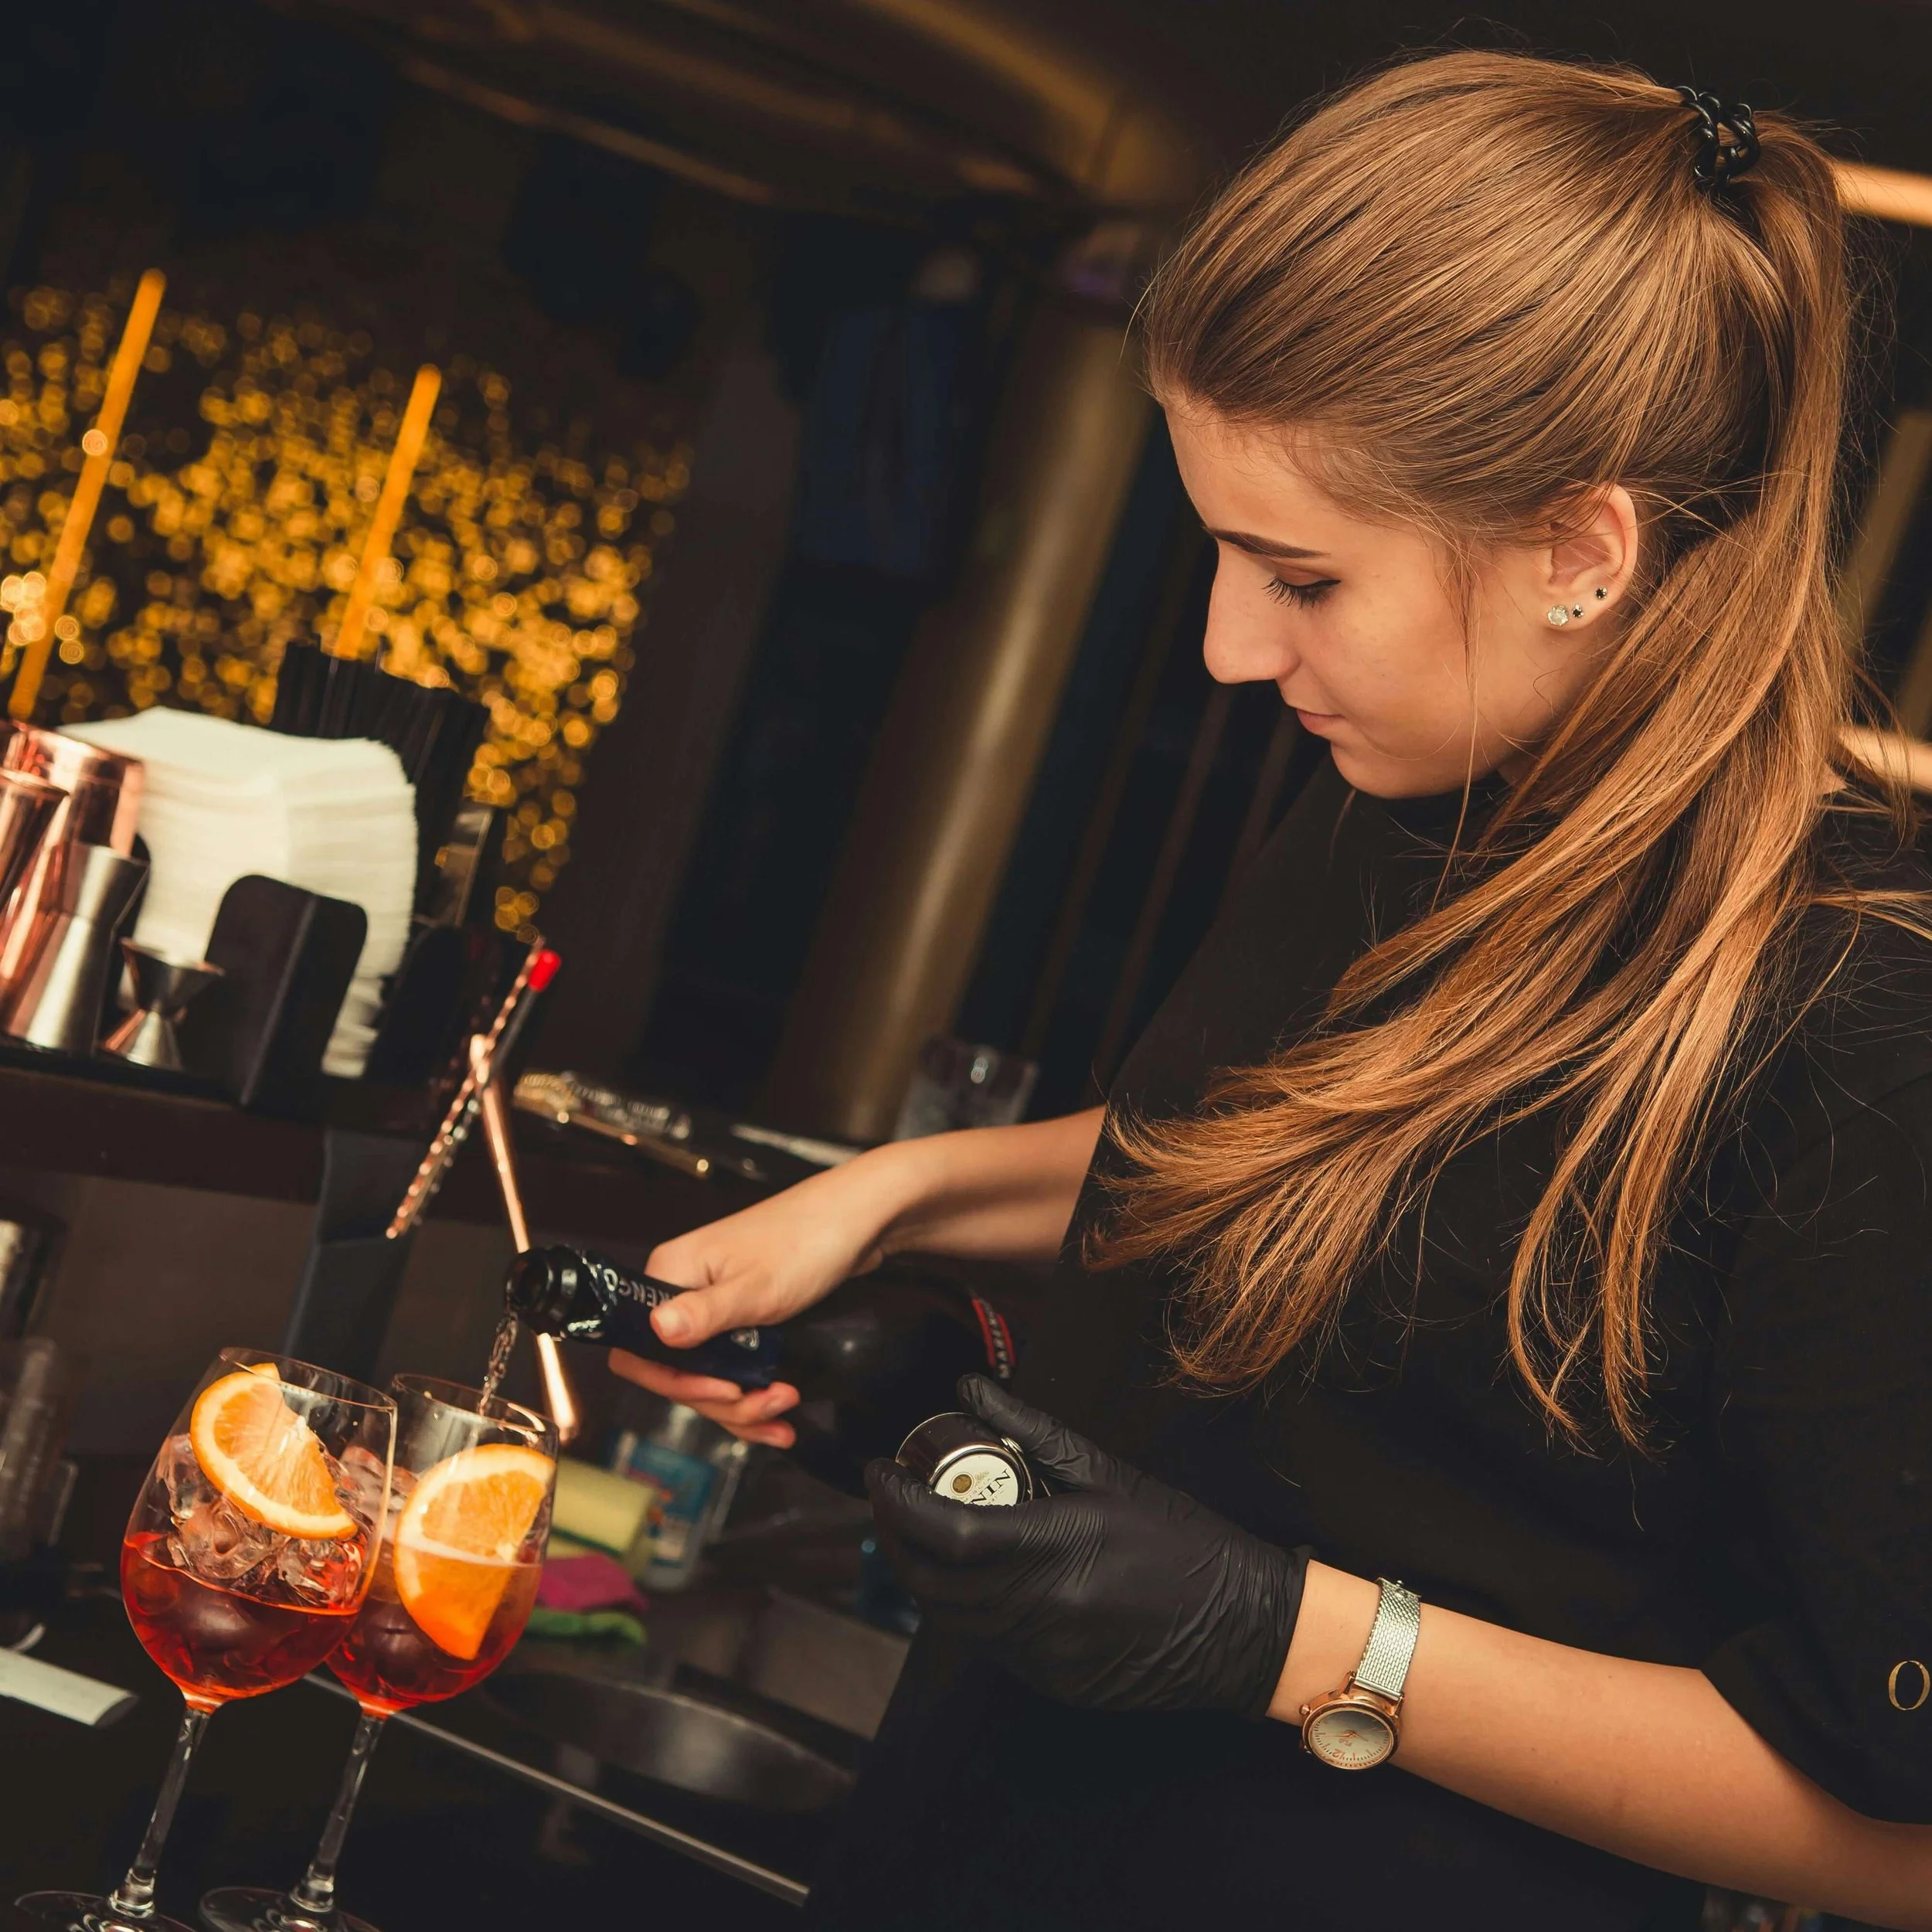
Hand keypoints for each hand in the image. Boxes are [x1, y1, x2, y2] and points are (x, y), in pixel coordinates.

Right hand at [609, 1152, 911, 1445]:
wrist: (861, 1219)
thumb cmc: (807, 1240)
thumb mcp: (756, 1287)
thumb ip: (704, 1315)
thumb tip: (654, 1329)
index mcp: (671, 1274)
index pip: (637, 1347)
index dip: (671, 1381)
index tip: (720, 1389)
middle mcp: (683, 1292)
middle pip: (675, 1371)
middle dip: (720, 1398)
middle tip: (766, 1402)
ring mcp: (712, 1308)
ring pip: (708, 1378)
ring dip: (743, 1406)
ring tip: (786, 1409)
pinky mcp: (742, 1321)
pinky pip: (734, 1371)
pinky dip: (754, 1398)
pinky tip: (779, 1418)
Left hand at [865, 1377, 1308, 1714]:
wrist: (1245, 1626)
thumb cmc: (1183, 1542)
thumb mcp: (1109, 1473)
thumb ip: (1031, 1431)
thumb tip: (971, 1390)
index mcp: (1054, 1549)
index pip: (944, 1531)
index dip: (898, 1501)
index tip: (882, 1468)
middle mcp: (1039, 1611)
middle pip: (930, 1580)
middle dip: (896, 1535)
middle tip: (892, 1493)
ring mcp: (1042, 1656)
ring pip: (947, 1616)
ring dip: (921, 1572)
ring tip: (921, 1526)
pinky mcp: (1049, 1683)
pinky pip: (982, 1642)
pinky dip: (959, 1605)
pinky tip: (969, 1571)